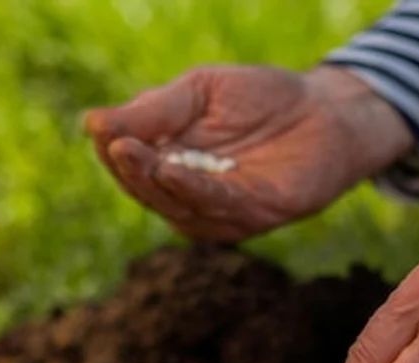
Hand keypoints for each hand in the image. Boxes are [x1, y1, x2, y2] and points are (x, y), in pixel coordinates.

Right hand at [83, 65, 413, 241]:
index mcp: (171, 164)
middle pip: (148, 191)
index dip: (113, 149)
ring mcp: (222, 212)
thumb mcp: (199, 92)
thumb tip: (93, 124)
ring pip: (177, 205)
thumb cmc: (261, 99)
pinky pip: (218, 207)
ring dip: (154, 182)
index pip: (130, 165)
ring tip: (134, 154)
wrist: (324, 110)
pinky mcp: (255, 215)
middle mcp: (191, 196)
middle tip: (114, 145)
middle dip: (130, 169)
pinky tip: (173, 172)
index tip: (100, 130)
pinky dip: (193, 191)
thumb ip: (155, 110)